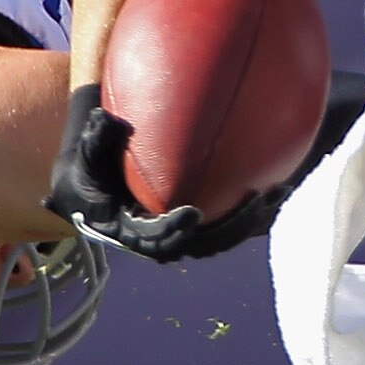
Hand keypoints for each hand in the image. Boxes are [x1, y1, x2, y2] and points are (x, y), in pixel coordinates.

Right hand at [45, 84, 273, 262]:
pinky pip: (228, 222)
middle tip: (254, 201)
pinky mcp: (198, 223)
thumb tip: (106, 119)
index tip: (192, 213)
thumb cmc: (90, 163)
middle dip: (229, 228)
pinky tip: (278, 184)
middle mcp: (160, 238)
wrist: (99, 179)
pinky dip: (252, 211)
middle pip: (199, 245)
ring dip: (250, 221)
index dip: (173, 231)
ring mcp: (181, 232)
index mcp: (128, 230)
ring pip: (221, 237)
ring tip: (277, 193)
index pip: (153, 239)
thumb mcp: (86, 151)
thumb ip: (97, 139)